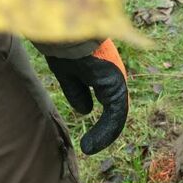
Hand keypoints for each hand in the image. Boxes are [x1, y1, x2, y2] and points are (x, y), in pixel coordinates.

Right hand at [45, 40, 128, 155]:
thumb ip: (77, 92)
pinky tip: (91, 146)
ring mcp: (117, 81)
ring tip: (89, 148)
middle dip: (106, 130)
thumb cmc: (65, 48)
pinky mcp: (116, 86)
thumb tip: (85, 111)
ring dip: (105, 134)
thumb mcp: (69, 75)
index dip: (102, 120)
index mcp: (104, 72)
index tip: (88, 140)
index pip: (110, 100)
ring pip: (117, 114)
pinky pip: (116, 114)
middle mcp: (114, 77)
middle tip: (91, 147)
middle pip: (116, 109)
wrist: (69, 34)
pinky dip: (106, 132)